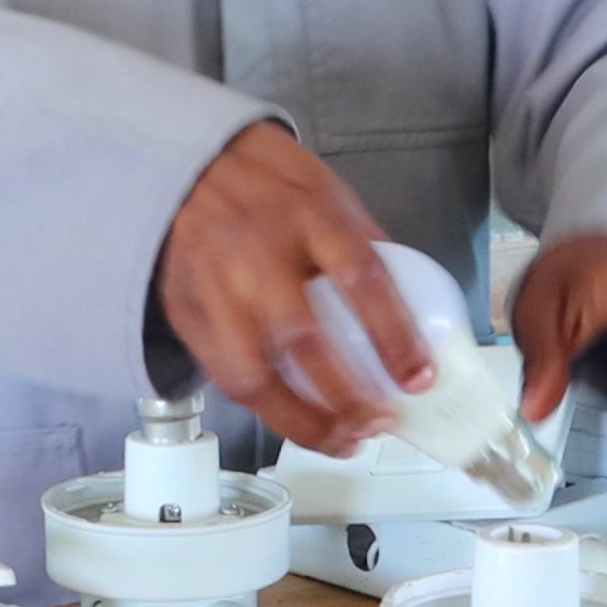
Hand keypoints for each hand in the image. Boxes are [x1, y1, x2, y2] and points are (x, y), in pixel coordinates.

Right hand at [155, 123, 433, 453]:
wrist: (188, 165)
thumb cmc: (270, 181)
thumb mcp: (330, 193)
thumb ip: (365, 248)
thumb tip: (408, 310)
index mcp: (310, 215)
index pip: (360, 278)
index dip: (393, 335)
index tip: (419, 379)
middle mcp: (259, 253)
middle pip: (303, 338)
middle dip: (345, 398)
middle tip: (378, 427)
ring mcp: (216, 287)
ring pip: (253, 373)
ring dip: (300, 420)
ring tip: (340, 442)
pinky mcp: (187, 313)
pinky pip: (222, 374)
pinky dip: (261, 407)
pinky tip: (292, 419)